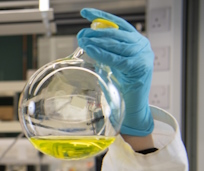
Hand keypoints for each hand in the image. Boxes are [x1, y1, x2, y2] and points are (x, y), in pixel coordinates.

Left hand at [77, 8, 153, 135]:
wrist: (133, 104)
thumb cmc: (121, 83)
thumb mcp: (112, 62)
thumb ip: (104, 50)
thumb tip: (84, 40)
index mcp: (136, 40)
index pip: (118, 24)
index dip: (101, 17)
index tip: (84, 12)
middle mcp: (142, 45)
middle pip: (117, 33)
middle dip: (96, 31)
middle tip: (80, 34)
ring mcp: (143, 56)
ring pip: (117, 44)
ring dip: (97, 41)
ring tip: (83, 40)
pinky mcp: (140, 68)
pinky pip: (117, 58)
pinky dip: (102, 54)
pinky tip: (91, 50)